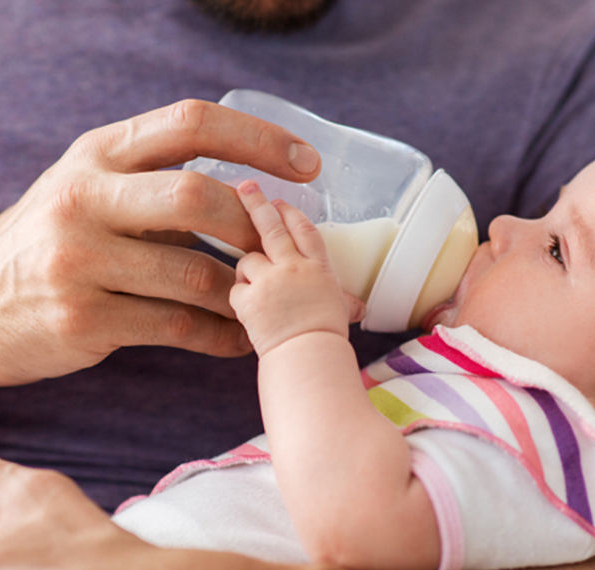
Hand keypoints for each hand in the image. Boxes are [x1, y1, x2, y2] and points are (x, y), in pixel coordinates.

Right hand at [0, 100, 322, 389]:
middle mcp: (82, 199)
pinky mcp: (83, 321)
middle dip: (252, 226)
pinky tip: (238, 340)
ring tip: (269, 303)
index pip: (190, 123)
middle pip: (195, 197)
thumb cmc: (43, 248)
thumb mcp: (82, 190)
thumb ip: (149, 181)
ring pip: (195, 275)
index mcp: (94, 154)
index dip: (258, 138)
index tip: (307, 164)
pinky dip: (221, 337)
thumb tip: (253, 187)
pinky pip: (178, 328)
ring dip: (245, 294)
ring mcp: (79, 263)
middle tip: (284, 248)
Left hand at [229, 181, 364, 355]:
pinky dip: (240, 297)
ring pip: (247, 259)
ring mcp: (268, 281)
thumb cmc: (328, 339)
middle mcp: (292, 268)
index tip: (280, 201)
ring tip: (257, 285)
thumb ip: (343, 303)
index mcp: (318, 267)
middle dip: (257, 204)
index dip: (291, 213)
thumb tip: (358, 308)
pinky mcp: (247, 299)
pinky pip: (236, 290)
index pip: (304, 229)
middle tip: (246, 187)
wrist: (308, 357)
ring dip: (248, 268)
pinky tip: (249, 310)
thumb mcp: (340, 312)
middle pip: (271, 228)